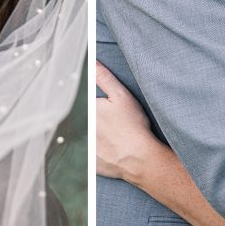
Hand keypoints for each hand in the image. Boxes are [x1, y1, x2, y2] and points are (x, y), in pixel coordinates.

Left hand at [95, 61, 158, 182]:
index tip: (110, 113)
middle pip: (87, 119)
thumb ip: (103, 77)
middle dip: (99, 121)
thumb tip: (92, 62)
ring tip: (116, 138)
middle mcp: (83, 128)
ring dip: (98, 137)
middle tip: (116, 126)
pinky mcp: (91, 163)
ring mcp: (86, 148)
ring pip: (89, 137)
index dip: (100, 105)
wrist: (141, 159)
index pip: (87, 102)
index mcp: (88, 110)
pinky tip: (113, 151)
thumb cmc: (133, 126)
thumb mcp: (121, 96)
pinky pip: (93, 156)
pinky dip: (101, 153)